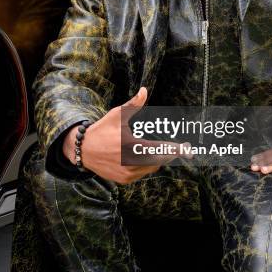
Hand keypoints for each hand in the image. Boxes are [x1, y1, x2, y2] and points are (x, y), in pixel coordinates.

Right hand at [62, 87, 191, 182]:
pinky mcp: (124, 180)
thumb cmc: (103, 129)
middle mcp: (130, 162)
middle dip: (168, 154)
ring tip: (157, 150)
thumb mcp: (117, 115)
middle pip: (159, 161)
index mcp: (131, 145)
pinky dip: (145, 166)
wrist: (84, 150)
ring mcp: (127, 173)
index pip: (160, 150)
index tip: (187, 150)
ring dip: (156, 160)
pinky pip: (142, 173)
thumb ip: (134, 104)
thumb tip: (144, 90)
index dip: (175, 150)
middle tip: (176, 148)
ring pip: (152, 168)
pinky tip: (142, 157)